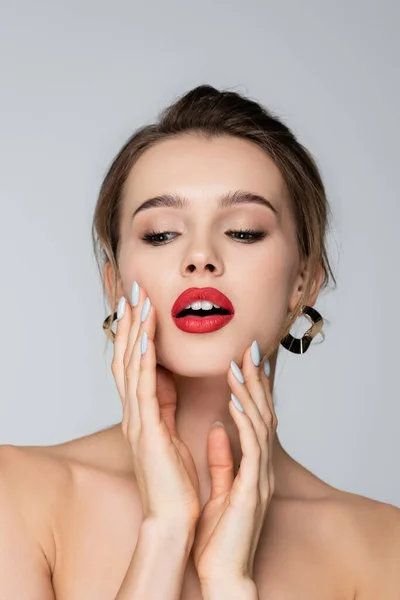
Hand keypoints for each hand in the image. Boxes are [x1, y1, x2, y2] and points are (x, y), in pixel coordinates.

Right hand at [111, 282, 200, 530]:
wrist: (174, 518)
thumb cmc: (175, 481)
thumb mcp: (170, 433)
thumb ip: (165, 403)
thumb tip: (165, 376)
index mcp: (141, 414)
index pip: (132, 364)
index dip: (133, 333)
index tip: (139, 305)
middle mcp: (133, 413)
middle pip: (125, 358)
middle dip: (129, 323)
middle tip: (132, 291)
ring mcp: (137, 421)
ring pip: (130, 366)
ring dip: (134, 332)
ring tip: (139, 302)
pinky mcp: (147, 431)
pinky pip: (144, 388)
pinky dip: (143, 360)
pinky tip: (146, 337)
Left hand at [191, 340, 276, 583]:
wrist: (222, 572)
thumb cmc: (219, 534)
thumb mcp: (221, 487)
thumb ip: (223, 458)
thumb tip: (219, 429)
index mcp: (252, 465)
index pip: (254, 418)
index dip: (250, 388)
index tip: (241, 360)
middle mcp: (260, 466)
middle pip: (263, 413)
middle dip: (256, 379)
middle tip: (248, 348)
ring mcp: (260, 476)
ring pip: (260, 423)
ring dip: (250, 391)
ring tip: (239, 364)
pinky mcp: (252, 488)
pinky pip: (251, 447)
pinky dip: (244, 420)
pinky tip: (235, 400)